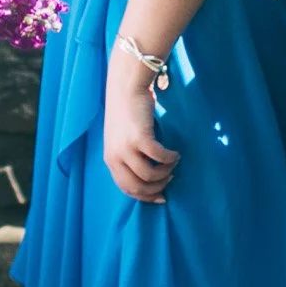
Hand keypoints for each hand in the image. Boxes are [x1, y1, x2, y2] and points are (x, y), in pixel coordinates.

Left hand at [103, 58, 178, 202]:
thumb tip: (148, 176)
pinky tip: (175, 153)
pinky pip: (160, 158)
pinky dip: (170, 158)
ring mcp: (126, 149)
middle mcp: (115, 157)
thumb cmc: (126, 113)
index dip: (145, 196)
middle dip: (157, 188)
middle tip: (170, 179)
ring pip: (150, 176)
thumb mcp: (121, 139)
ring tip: (173, 164)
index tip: (161, 197)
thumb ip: (128, 157)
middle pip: (138, 187)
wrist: (125, 89)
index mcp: (110, 160)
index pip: (127, 188)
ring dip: (166, 172)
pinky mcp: (139, 139)